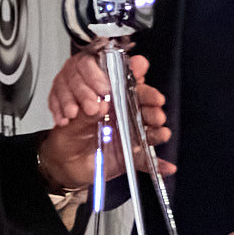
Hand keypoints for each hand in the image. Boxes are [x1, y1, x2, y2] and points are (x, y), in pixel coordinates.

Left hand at [41, 49, 170, 190]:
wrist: (65, 164)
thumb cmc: (68, 137)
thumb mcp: (70, 124)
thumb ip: (83, 115)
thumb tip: (99, 106)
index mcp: (108, 101)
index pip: (124, 83)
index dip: (135, 74)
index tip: (140, 67)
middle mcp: (122, 115)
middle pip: (142, 104)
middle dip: (151, 101)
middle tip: (156, 102)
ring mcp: (129, 135)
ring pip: (149, 129)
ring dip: (158, 129)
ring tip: (161, 131)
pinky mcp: (131, 156)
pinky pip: (147, 161)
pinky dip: (159, 165)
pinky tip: (168, 167)